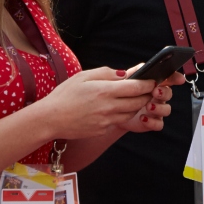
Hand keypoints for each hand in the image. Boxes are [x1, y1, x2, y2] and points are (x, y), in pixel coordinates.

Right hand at [39, 67, 154, 140]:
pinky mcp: (102, 130)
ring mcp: (106, 121)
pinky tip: (116, 107)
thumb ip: (106, 73)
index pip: (136, 87)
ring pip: (131, 113)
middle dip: (147, 95)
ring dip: (136, 105)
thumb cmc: (65, 94)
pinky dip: (122, 113)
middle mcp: (109, 107)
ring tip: (135, 98)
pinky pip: (118, 121)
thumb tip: (124, 74)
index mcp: (105, 91)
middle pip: (138, 102)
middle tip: (149, 89)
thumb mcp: (83, 76)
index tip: (153, 80)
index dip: (148, 84)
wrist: (51, 119)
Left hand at [120, 70, 184, 133]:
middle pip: (169, 94)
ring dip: (159, 108)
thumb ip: (137, 71)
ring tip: (148, 106)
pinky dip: (152, 122)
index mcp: (155, 85)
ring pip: (167, 110)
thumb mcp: (129, 80)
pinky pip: (159, 124)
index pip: (168, 79)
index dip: (175, 78)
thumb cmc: (125, 94)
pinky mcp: (152, 122)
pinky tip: (143, 118)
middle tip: (155, 92)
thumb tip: (143, 66)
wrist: (116, 112)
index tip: (179, 79)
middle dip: (164, 92)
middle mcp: (158, 97)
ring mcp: (157, 111)